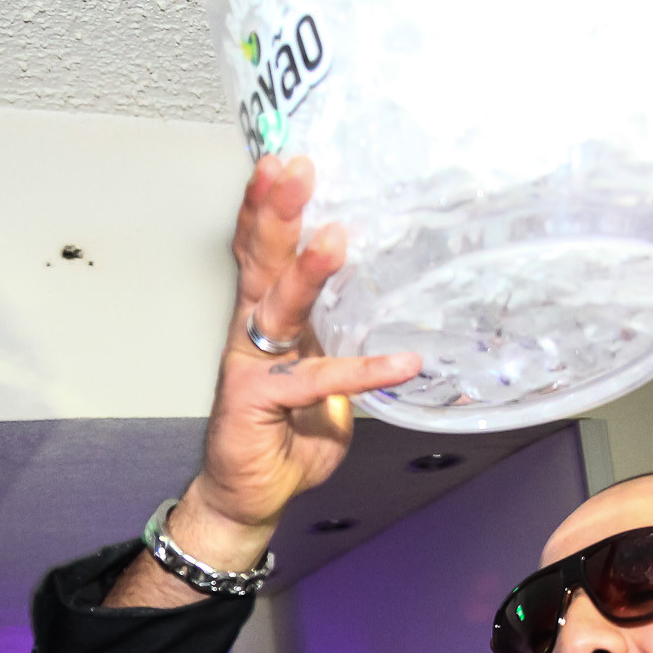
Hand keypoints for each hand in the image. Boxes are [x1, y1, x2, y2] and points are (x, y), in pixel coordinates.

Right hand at [108, 156, 419, 607]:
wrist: (251, 494)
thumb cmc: (286, 434)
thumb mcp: (325, 375)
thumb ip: (344, 338)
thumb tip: (390, 305)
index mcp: (267, 317)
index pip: (262, 248)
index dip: (267, 204)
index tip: (285, 158)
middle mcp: (252, 331)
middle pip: (260, 259)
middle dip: (276, 210)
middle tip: (294, 167)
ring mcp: (249, 364)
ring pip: (277, 307)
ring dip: (307, 272)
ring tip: (335, 239)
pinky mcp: (257, 402)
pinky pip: (314, 380)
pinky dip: (362, 371)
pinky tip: (403, 361)